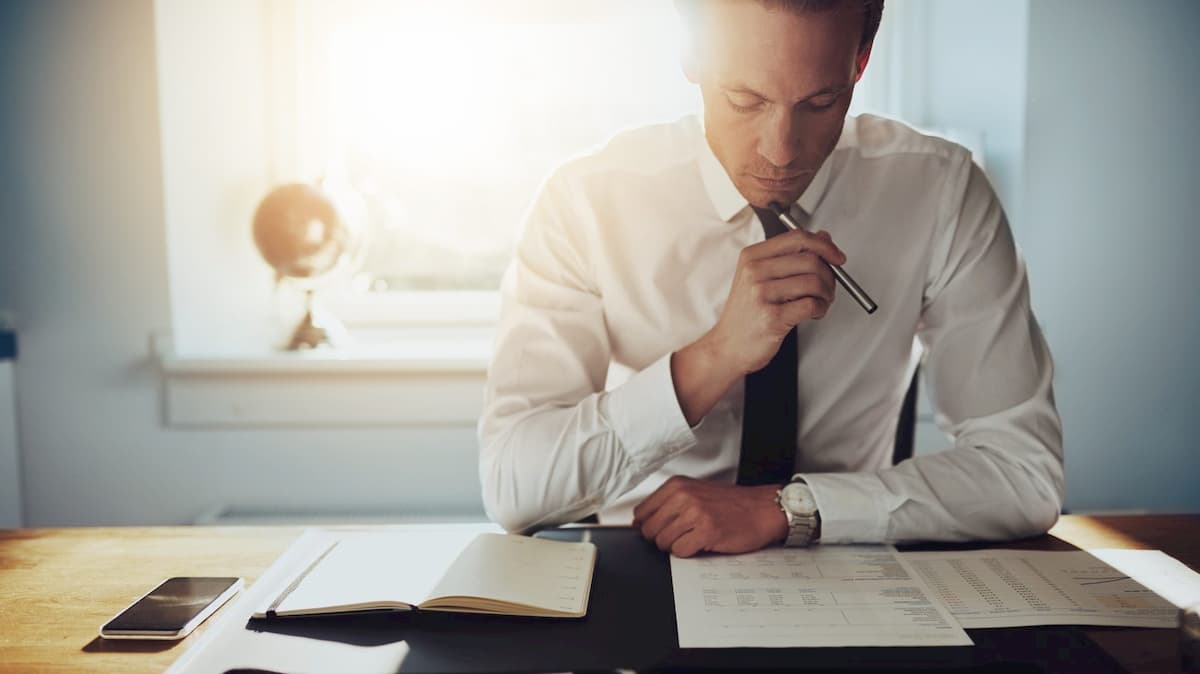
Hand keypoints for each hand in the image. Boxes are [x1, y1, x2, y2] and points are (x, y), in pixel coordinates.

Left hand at [631, 476, 787, 557]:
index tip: (660, 529)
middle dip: (661, 539)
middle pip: (649, 530)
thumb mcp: (695, 492)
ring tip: (694, 537)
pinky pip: (680, 551)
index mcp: (677, 485)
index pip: (641, 512)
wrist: (763, 509)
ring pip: (663, 542)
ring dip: (676, 546)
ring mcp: (694, 513)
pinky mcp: (706, 531)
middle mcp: (683, 496)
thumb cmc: (731, 503)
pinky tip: (702, 543)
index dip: (648, 526)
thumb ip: (668, 503)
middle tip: (681, 536)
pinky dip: (688, 552)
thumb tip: (640, 523)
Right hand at [709, 228, 844, 375]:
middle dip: (829, 275)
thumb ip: (790, 255)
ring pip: (814, 282)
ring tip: (820, 302)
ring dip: (826, 294)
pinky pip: (811, 304)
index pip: (797, 238)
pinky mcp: (772, 317)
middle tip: (828, 287)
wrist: (727, 346)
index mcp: (752, 256)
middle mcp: (754, 271)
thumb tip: (822, 237)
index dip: (824, 245)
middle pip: (810, 260)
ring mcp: (762, 294)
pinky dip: (820, 309)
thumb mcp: (759, 277)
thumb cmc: (745, 314)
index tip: (836, 257)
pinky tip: (813, 313)